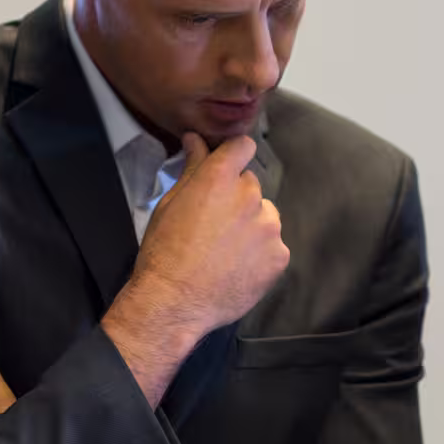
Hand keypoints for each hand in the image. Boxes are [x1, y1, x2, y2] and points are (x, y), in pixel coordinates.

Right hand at [103, 133, 289, 404]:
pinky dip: (261, 253)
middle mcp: (249, 197)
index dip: (235, 154)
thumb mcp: (170, 205)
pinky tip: (238, 268)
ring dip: (252, 225)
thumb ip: (192, 169)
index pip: (242, 146)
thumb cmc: (164, 252)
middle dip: (236, 197)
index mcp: (219, 180)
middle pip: (251, 185)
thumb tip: (195, 140)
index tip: (228, 165)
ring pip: (265, 215)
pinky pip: (274, 245)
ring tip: (226, 251)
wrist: (174, 302)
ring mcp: (268, 227)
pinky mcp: (279, 255)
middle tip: (215, 224)